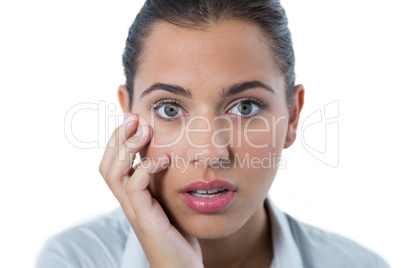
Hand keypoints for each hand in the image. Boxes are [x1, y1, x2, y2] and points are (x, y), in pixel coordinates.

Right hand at [99, 113, 202, 267]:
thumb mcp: (169, 201)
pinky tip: (164, 159)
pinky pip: (134, 188)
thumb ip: (163, 182)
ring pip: (113, 173)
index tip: (133, 118)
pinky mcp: (145, 219)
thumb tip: (168, 155)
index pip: (113, 163)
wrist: (180, 267)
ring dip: (127, 148)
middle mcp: (128, 202)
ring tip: (143, 130)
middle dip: (117, 138)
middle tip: (134, 117)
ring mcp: (134, 211)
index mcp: (132, 196)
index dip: (118, 140)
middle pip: (106, 165)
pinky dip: (145, 168)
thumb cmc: (177, 235)